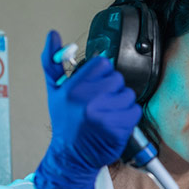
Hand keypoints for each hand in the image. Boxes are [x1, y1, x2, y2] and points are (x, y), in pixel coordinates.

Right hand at [34, 30, 141, 188]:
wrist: (72, 155)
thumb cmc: (65, 122)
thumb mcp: (54, 90)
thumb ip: (53, 61)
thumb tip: (53, 34)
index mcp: (73, 87)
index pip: (103, 64)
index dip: (102, 75)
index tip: (96, 87)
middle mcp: (88, 99)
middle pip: (117, 78)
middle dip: (112, 90)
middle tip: (101, 103)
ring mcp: (104, 114)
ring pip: (128, 94)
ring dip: (122, 104)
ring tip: (107, 114)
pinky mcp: (118, 127)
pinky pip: (135, 111)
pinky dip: (129, 117)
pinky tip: (115, 123)